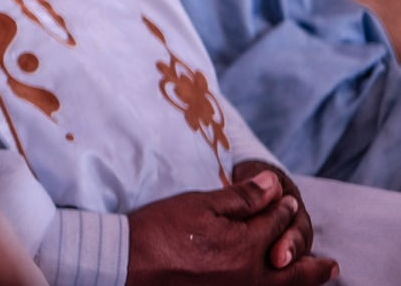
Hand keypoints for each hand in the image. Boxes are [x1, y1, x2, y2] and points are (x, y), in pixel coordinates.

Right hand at [127, 170, 336, 284]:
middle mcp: (252, 275)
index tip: (286, 199)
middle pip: (295, 270)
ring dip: (304, 282)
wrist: (130, 263)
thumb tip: (274, 186)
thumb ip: (241, 197)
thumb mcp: (200, 203)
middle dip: (314, 264)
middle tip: (332, 264)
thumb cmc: (162, 229)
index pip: (275, 222)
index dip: (281, 207)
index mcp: (247, 245)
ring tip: (316, 278)